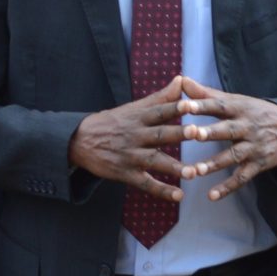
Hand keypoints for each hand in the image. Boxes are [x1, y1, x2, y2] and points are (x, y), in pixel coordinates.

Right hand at [68, 77, 191, 195]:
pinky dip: (162, 191)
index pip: (159, 111)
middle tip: (197, 132)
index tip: (191, 104)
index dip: (174, 107)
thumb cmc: (113, 122)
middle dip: (178, 134)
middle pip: (159, 135)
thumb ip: (161, 97)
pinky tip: (179, 196)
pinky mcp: (126, 174)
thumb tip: (182, 79)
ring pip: (155, 161)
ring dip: (174, 167)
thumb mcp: (134, 107)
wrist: (79, 141)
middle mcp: (136, 136)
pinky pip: (146, 184)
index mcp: (139, 118)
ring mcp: (130, 156)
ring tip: (193, 172)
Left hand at [176, 79, 276, 199]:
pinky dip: (227, 188)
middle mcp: (247, 127)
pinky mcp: (258, 164)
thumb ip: (206, 93)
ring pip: (233, 156)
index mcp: (239, 109)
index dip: (202, 105)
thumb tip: (181, 79)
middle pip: (227, 129)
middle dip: (210, 132)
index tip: (185, 105)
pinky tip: (211, 196)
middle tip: (193, 134)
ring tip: (196, 171)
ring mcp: (253, 147)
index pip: (219, 105)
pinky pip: (242, 177)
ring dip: (214, 164)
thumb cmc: (254, 112)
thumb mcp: (235, 100)